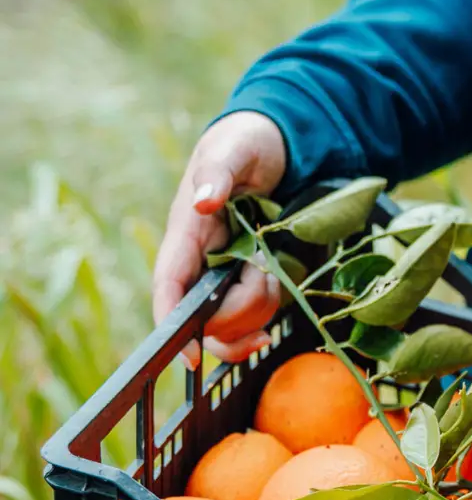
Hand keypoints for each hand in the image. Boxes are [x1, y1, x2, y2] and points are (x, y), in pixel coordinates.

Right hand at [152, 112, 287, 366]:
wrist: (274, 146)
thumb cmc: (245, 143)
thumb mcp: (234, 148)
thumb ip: (218, 170)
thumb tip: (203, 199)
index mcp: (185, 233)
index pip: (168, 286)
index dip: (172, 324)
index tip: (188, 356)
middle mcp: (198, 262)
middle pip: (206, 319)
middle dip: (243, 309)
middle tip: (265, 273)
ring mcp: (221, 276)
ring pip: (233, 325)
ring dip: (261, 308)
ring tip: (272, 269)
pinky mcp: (244, 283)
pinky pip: (252, 320)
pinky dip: (267, 316)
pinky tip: (276, 290)